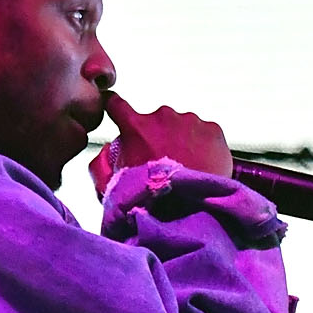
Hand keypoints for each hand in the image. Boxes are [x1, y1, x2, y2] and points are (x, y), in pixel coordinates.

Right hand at [92, 93, 233, 194]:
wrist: (192, 208)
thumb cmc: (154, 198)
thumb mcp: (114, 185)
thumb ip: (100, 164)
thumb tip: (105, 153)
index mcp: (135, 127)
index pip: (116, 104)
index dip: (116, 107)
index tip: (119, 111)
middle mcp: (162, 117)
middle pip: (157, 121)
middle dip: (159, 137)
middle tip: (165, 162)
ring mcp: (190, 121)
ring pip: (183, 127)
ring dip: (183, 142)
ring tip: (187, 167)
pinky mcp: (212, 130)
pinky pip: (206, 133)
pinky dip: (205, 146)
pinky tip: (202, 166)